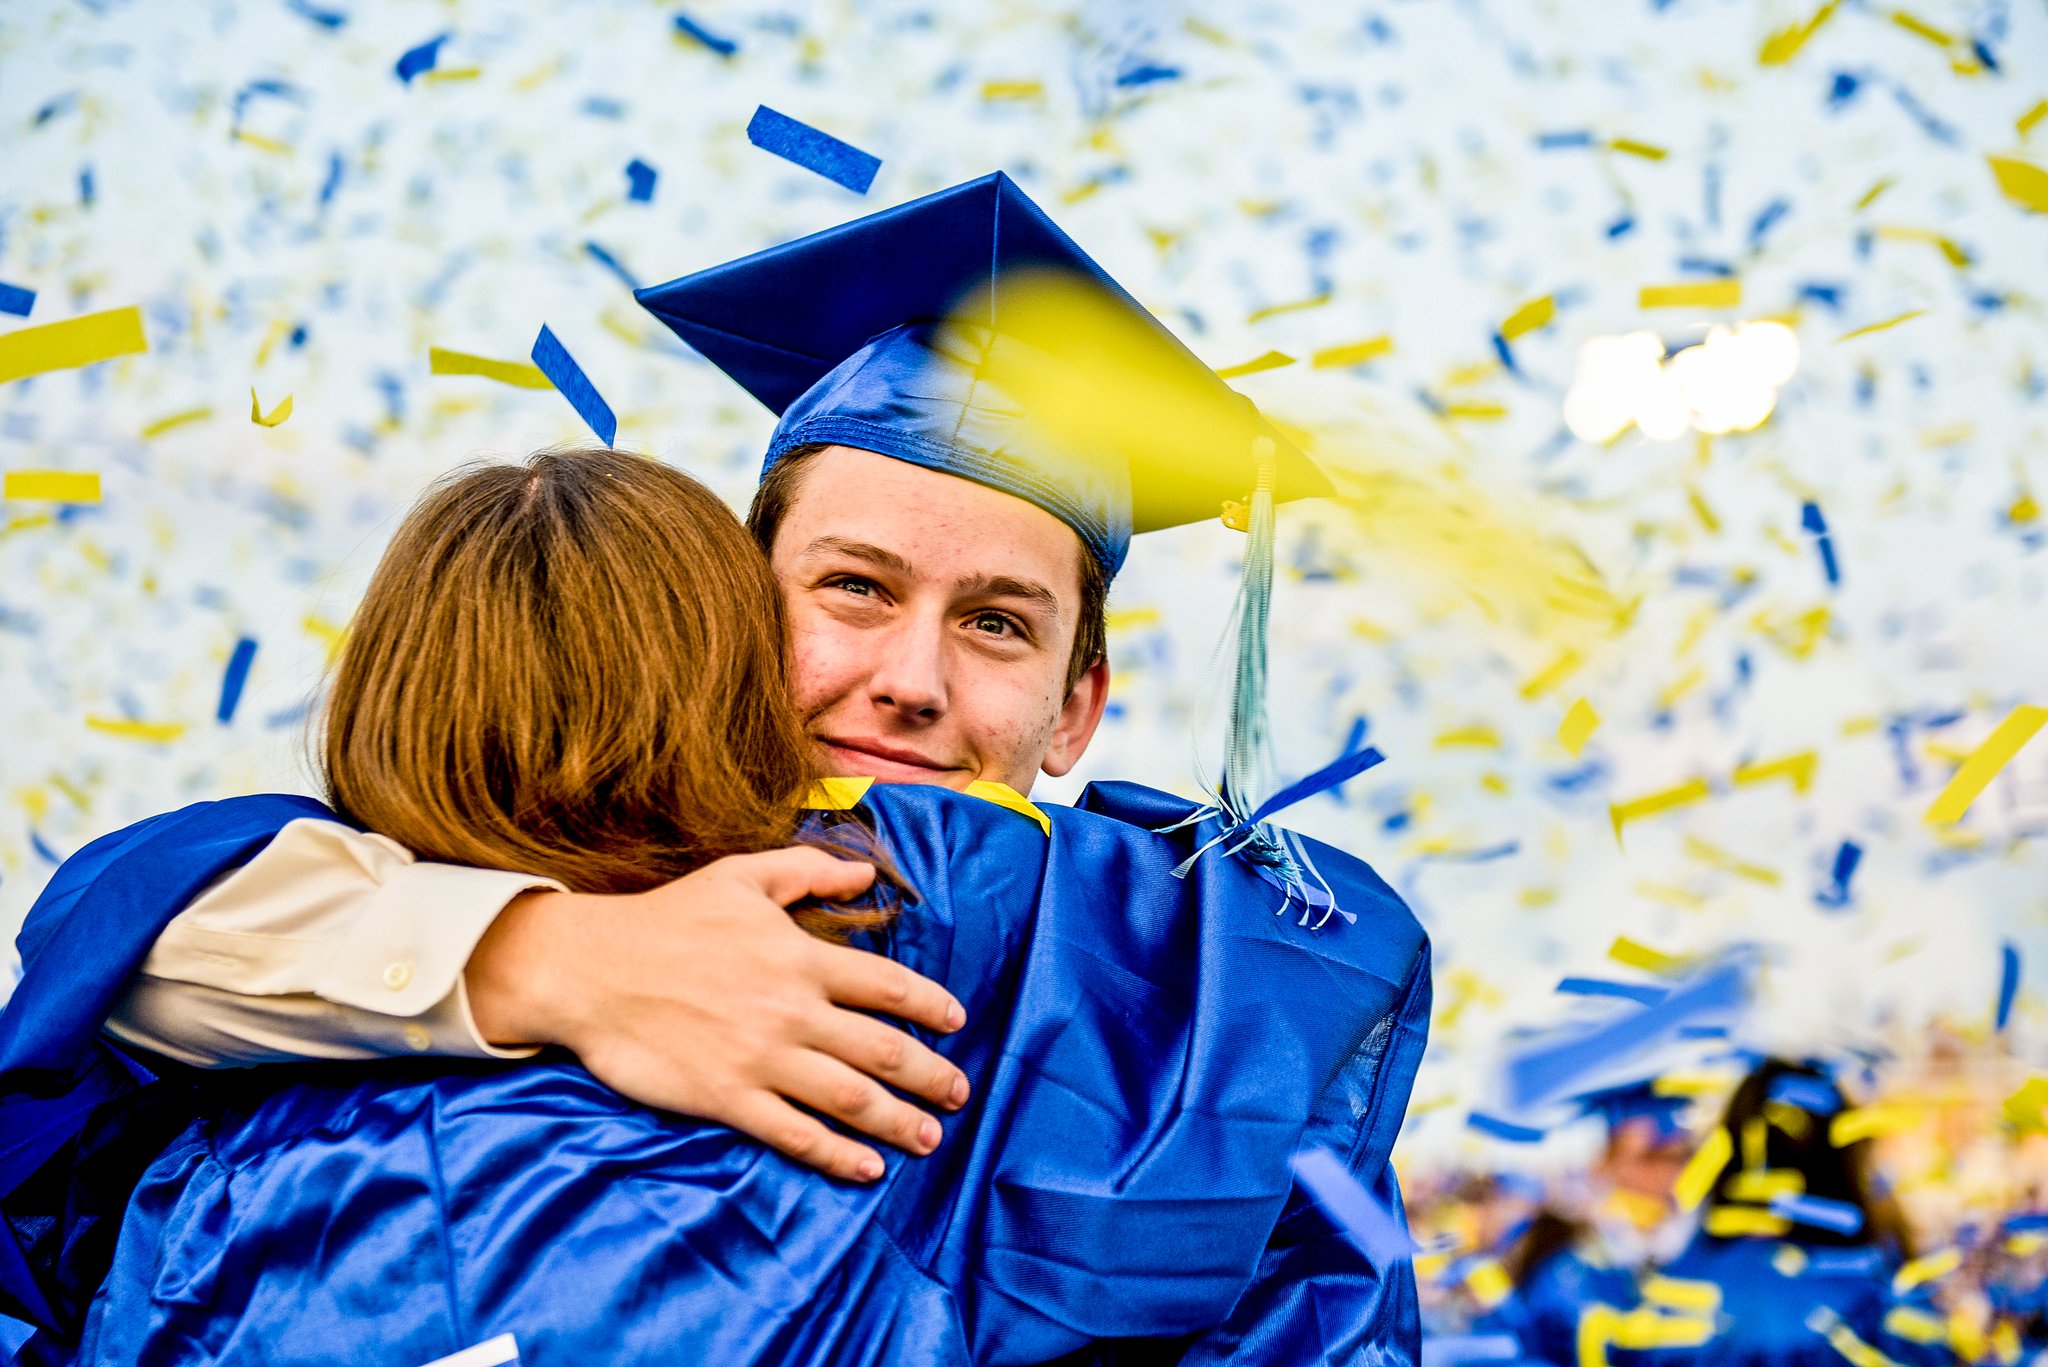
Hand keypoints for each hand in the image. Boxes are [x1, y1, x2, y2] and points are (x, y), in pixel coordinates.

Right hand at [464, 847, 969, 1182]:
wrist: (591, 970)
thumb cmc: (667, 919)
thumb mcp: (742, 877)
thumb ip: (809, 871)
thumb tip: (868, 875)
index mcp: (801, 957)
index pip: (890, 987)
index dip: (933, 1008)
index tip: (956, 1024)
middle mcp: (792, 1011)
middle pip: (885, 1051)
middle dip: (932, 1077)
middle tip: (959, 1095)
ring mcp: (762, 1059)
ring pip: (851, 1099)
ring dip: (900, 1122)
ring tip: (930, 1138)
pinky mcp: (728, 1098)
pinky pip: (796, 1134)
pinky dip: (838, 1155)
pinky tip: (867, 1167)